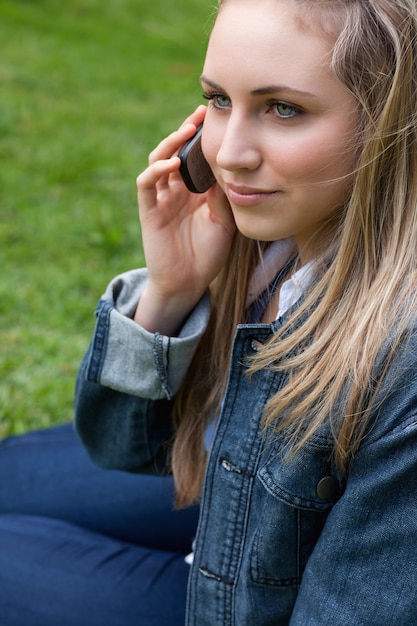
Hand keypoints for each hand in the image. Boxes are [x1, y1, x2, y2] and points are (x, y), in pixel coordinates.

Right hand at [135, 106, 235, 334]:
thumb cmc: (207, 255)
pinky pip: (146, 184)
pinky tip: (171, 162)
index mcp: (195, 192)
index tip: (217, 119)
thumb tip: (226, 167)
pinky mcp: (149, 211)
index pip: (196, 157)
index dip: (203, 138)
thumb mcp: (224, 221)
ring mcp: (161, 199)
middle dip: (186, 131)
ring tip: (186, 130)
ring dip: (170, 144)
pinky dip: (156, 170)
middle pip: (176, 151)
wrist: (187, 283)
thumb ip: (222, 195)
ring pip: (158, 161)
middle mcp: (176, 191)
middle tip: (201, 114)